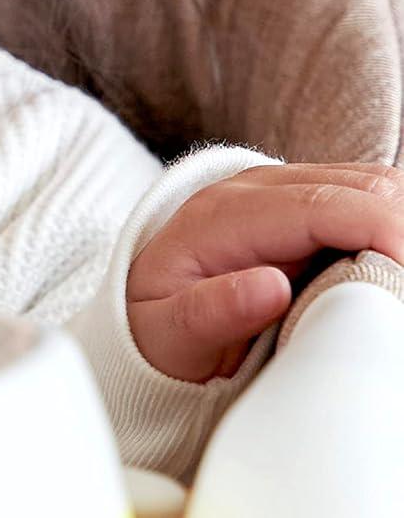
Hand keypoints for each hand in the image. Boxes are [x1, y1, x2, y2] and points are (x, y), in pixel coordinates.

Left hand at [127, 163, 403, 380]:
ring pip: (372, 185)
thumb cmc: (158, 324)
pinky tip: (389, 267)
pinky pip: (366, 199)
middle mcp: (257, 188)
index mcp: (225, 215)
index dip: (382, 233)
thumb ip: (211, 312)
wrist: (140, 304)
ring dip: (397, 227)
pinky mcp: (304, 203)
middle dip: (399, 232)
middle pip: (361, 187)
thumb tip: (269, 288)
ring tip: (397, 285)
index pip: (323, 206)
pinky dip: (389, 228)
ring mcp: (283, 189)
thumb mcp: (169, 332)